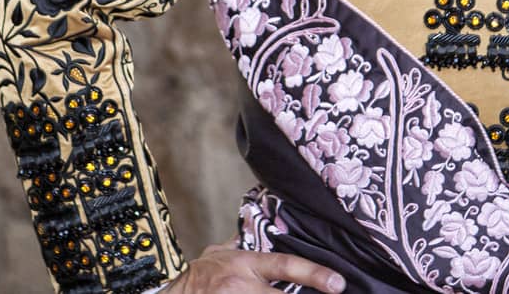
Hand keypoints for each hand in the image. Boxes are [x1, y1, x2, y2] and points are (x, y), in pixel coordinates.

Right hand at [164, 242, 346, 293]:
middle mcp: (242, 285)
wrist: (170, 292)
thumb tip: (257, 223)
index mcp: (244, 264)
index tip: (338, 284)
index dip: (314, 274)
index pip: (285, 265)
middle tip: (331, 292)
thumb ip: (241, 243)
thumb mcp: (219, 253)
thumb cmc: (198, 275)